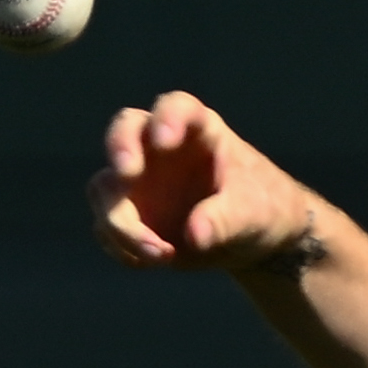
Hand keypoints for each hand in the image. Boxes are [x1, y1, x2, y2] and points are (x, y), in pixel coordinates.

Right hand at [88, 94, 320, 276]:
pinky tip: (155, 260)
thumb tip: (194, 235)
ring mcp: (139, 181)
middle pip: (125, 130)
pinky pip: (108, 228)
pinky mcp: (130, 216)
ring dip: (121, 223)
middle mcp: (158, 148)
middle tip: (126, 174)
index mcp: (197, 129)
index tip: (165, 140)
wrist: (253, 241)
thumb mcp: (252, 214)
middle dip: (120, 148)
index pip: (176, 107)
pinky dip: (123, 247)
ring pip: (106, 189)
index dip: (166, 118)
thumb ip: (224, 220)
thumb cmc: (261, 209)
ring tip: (161, 254)